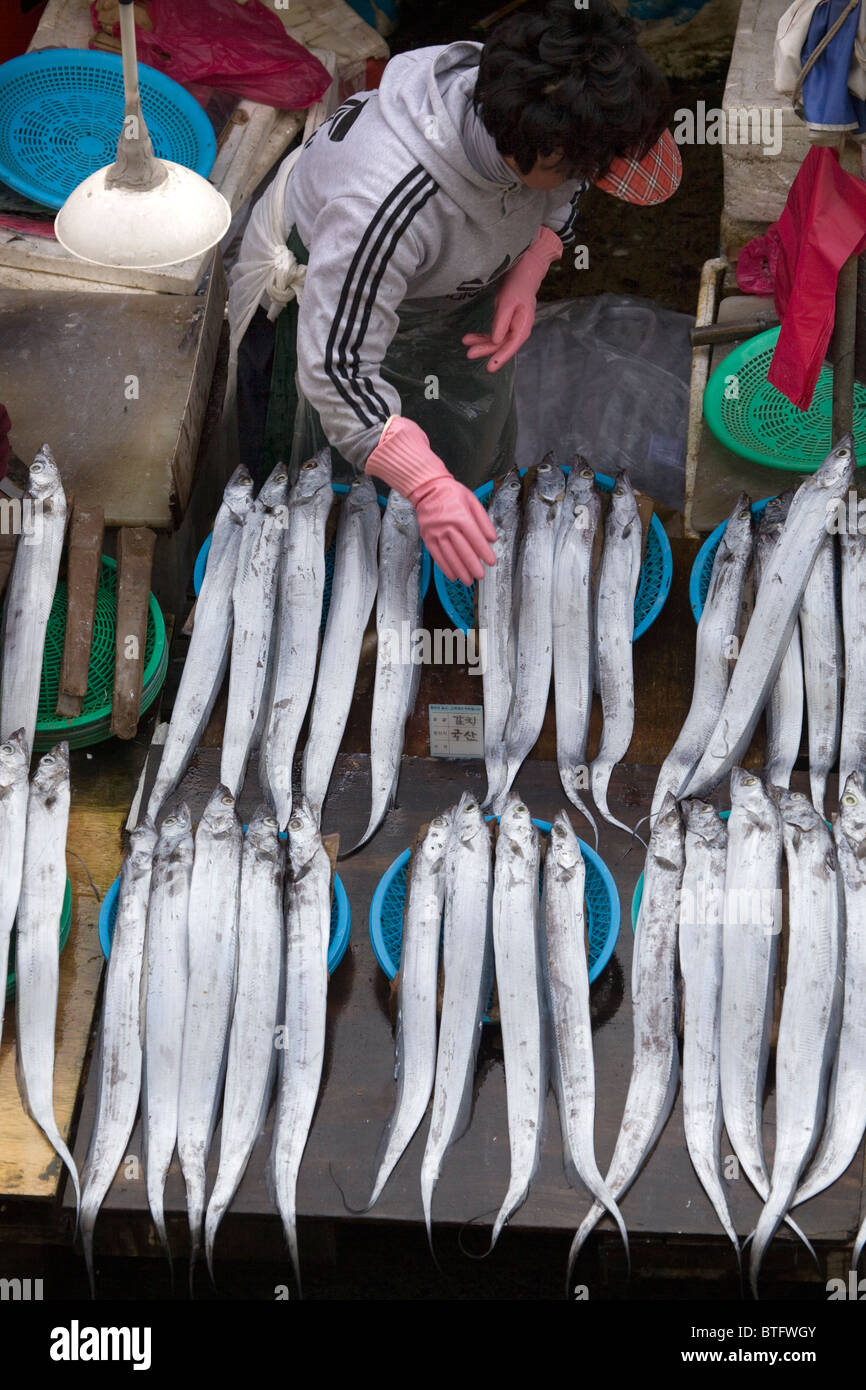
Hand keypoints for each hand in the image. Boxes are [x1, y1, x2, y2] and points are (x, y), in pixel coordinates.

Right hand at [365, 417, 496, 584]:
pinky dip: (445, 567)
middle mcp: (448, 526)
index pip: (475, 538)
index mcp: (461, 516)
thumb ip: (483, 520)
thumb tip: (492, 538)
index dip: (484, 552)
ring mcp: (436, 533)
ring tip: (468, 580)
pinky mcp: (428, 538)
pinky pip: (437, 555)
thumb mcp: (472, 501)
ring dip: (460, 570)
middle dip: (473, 565)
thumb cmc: (451, 493)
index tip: (491, 561)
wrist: (427, 489)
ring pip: (450, 556)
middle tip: (481, 575)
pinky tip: (452, 575)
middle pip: (463, 550)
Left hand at [462, 225, 561, 371]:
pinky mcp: (505, 321)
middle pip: (501, 344)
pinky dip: (482, 336)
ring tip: (465, 342)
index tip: (489, 368)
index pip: (511, 346)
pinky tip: (470, 338)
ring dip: (481, 342)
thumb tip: (495, 341)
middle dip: (485, 350)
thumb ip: (501, 322)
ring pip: (496, 340)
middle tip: (469, 354)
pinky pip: (494, 333)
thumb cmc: (518, 284)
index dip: (500, 358)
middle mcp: (518, 329)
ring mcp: (512, 326)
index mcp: (523, 326)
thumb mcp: (507, 302)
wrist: (523, 270)